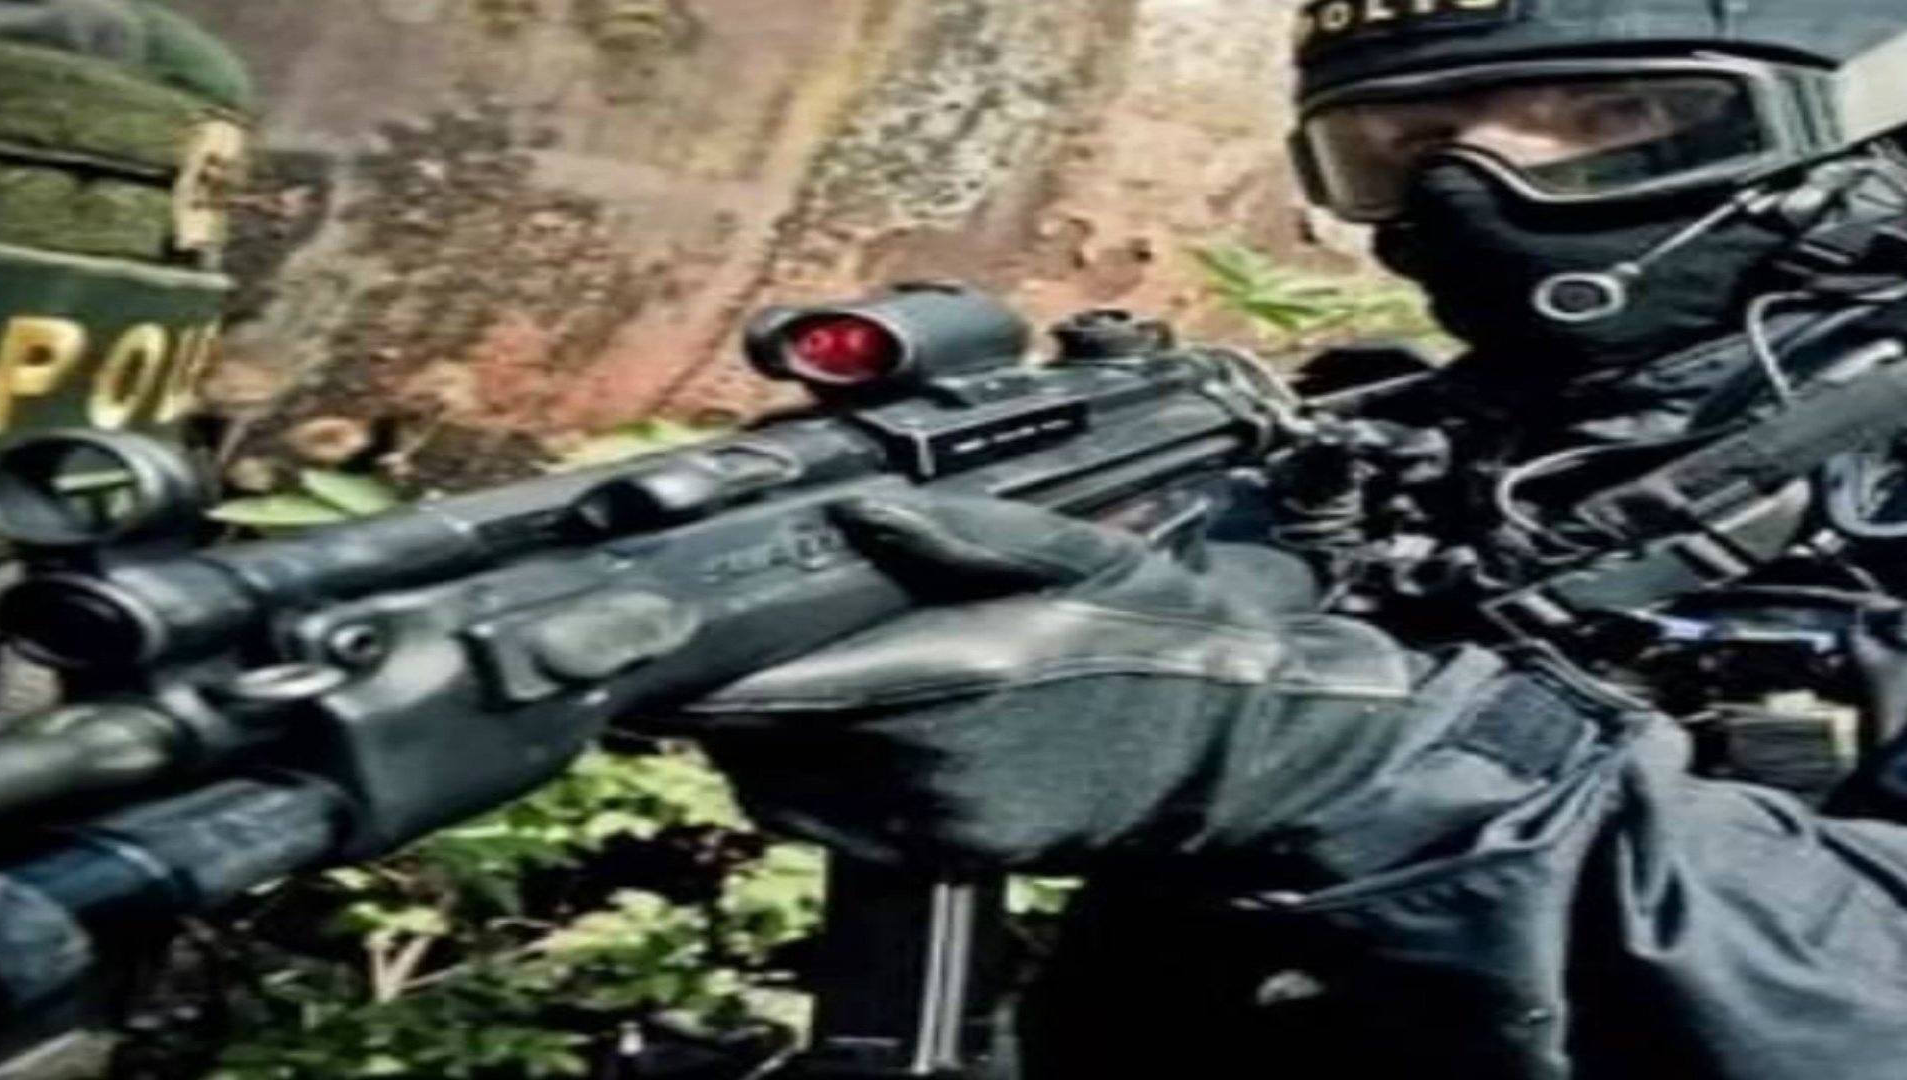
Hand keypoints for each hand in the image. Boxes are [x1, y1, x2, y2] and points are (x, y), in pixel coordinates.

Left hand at [662, 489, 1439, 874]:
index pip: (788, 687)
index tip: (677, 637)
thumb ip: (970, 531)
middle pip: (769, 745)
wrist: (1229, 756)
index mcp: (960, 677)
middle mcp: (936, 768)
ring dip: (763, 742)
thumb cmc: (1157, 640)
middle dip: (731, 697)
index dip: (713, 668)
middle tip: (715, 647)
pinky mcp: (946, 860)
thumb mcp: (1084, 553)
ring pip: (787, 792)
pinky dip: (807, 782)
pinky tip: (834, 731)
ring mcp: (939, 828)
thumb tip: (864, 508)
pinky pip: (833, 828)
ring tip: (776, 682)